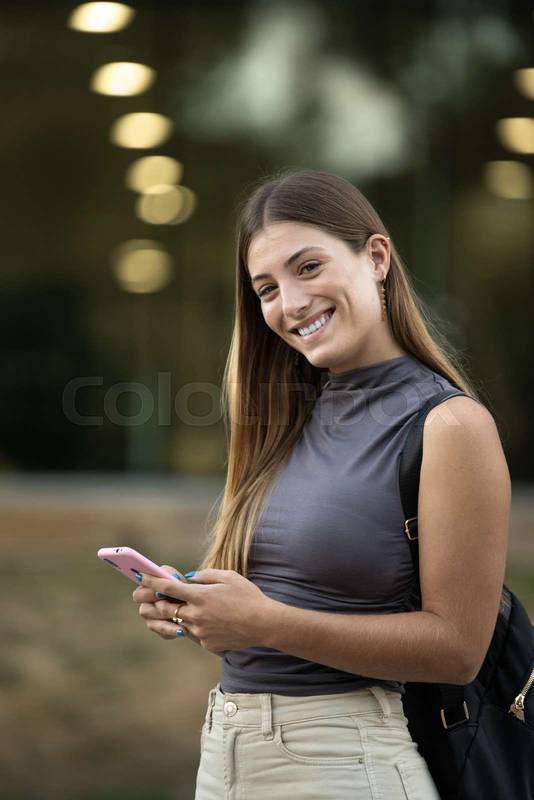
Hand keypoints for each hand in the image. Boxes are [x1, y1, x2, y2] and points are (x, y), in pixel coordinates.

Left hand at [138, 568, 274, 655]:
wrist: (264, 624)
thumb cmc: (248, 596)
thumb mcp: (228, 577)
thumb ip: (205, 575)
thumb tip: (189, 578)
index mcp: (200, 596)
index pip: (168, 588)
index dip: (151, 581)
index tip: (140, 576)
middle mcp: (196, 615)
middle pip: (165, 609)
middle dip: (156, 602)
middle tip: (152, 596)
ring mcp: (200, 632)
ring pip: (177, 623)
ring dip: (174, 615)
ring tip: (180, 609)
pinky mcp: (206, 644)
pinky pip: (193, 634)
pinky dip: (194, 626)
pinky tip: (209, 622)